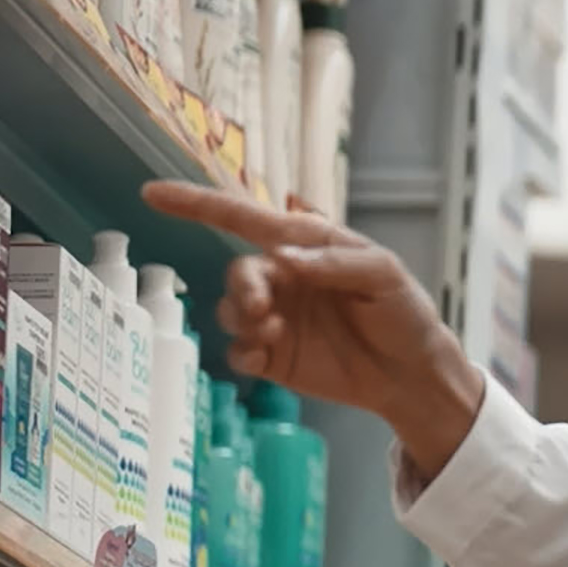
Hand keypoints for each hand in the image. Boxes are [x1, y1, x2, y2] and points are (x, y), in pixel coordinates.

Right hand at [141, 182, 483, 477]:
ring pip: (230, 310)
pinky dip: (242, 352)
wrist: (414, 373)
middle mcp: (284, 278)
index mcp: (306, 247)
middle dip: (243, 287)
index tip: (153, 193)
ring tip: (276, 333)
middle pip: (238, 272)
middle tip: (262, 308)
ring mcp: (275, 318)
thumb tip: (282, 256)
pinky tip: (263, 357)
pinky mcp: (273, 356)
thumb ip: (335, 262)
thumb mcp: (384, 276)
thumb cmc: (404, 313)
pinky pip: (237, 351)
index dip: (199, 204)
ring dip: (243, 320)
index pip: (246, 219)